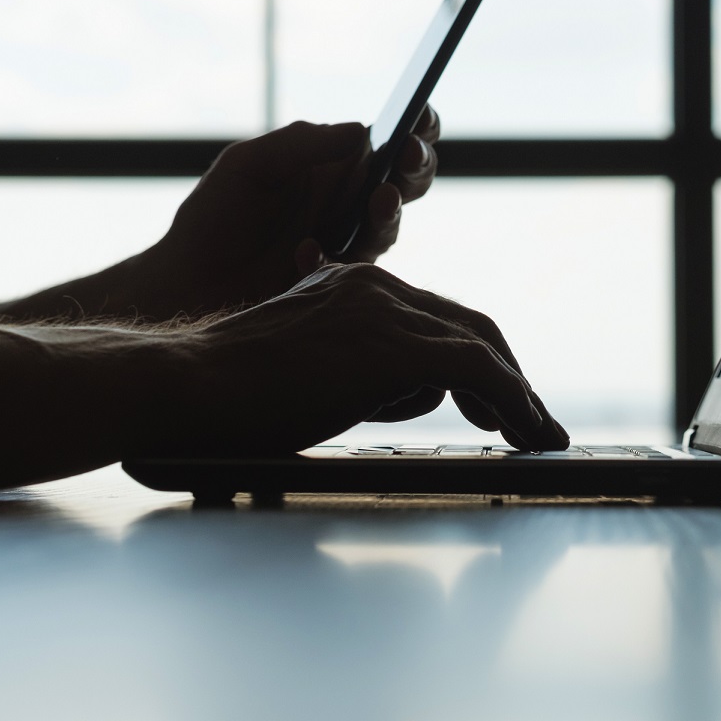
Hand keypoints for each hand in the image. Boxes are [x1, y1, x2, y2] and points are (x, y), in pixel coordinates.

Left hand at [136, 108, 439, 317]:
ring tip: (379, 200)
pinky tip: (304, 252)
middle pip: (409, 180)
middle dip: (417, 166)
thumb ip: (301, 145)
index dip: (417, 125)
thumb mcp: (249, 165)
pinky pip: (352, 273)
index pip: (394, 138)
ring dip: (389, 213)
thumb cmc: (217, 216)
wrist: (189, 281)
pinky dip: (331, 260)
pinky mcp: (339, 284)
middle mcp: (353, 201)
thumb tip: (362, 132)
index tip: (419, 115)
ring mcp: (349, 244)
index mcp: (338, 163)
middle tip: (407, 157)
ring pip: (389, 227)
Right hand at [178, 263, 568, 452]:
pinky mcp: (391, 344)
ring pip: (480, 343)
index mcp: (350, 288)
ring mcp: (383, 309)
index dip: (475, 361)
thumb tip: (412, 392)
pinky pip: (477, 368)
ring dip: (517, 393)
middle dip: (507, 375)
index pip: (433, 318)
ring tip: (536, 433)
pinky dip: (511, 399)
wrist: (184, 387)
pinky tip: (525, 430)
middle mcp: (373, 286)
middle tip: (530, 418)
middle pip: (468, 324)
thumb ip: (362, 371)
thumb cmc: (231, 397)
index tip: (495, 401)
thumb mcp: (311, 373)